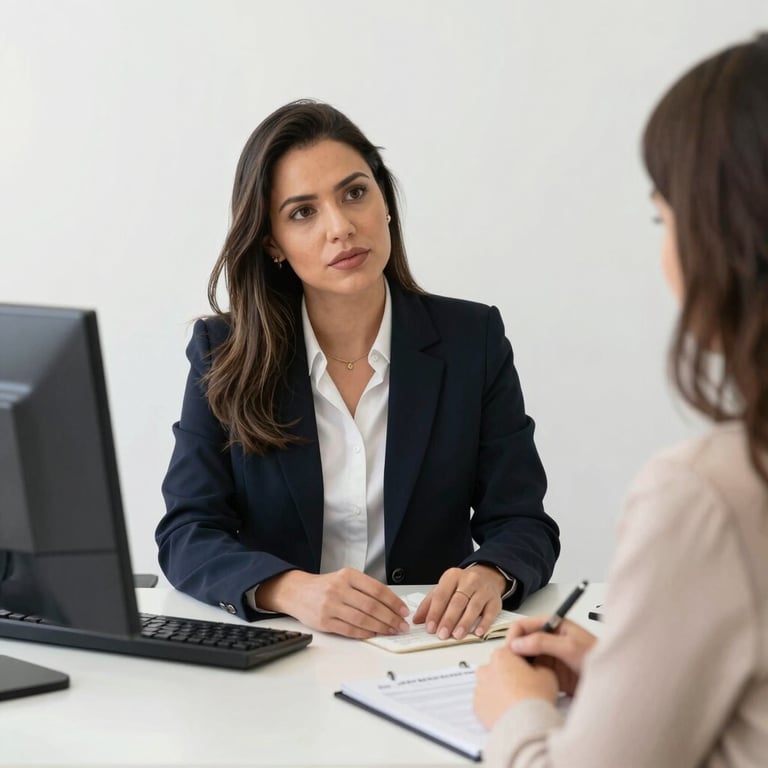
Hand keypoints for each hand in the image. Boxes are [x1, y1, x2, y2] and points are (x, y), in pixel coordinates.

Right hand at [257, 568, 409, 638]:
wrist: (296, 592)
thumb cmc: (325, 586)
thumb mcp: (344, 578)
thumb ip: (364, 588)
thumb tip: (391, 604)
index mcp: (348, 575)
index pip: (377, 589)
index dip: (393, 602)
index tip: (404, 610)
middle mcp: (339, 589)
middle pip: (372, 606)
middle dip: (391, 618)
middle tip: (401, 625)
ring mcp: (331, 606)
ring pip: (363, 619)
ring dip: (381, 627)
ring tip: (391, 631)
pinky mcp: (325, 621)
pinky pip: (350, 630)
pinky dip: (365, 633)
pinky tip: (374, 634)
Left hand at [411, 565, 504, 640]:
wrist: (487, 576)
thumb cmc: (463, 585)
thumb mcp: (445, 588)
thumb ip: (430, 603)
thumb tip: (417, 620)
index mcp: (452, 576)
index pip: (441, 595)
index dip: (435, 612)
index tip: (430, 627)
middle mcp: (469, 581)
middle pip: (457, 601)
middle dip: (448, 619)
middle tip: (442, 634)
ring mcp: (483, 590)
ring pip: (473, 606)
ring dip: (464, 622)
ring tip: (456, 635)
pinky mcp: (495, 600)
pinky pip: (490, 612)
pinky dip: (484, 623)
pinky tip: (477, 632)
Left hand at [474, 646, 557, 728]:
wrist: (524, 725)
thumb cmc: (535, 696)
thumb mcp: (547, 674)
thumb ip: (540, 664)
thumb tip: (536, 665)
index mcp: (501, 655)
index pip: (512, 651)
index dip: (523, 661)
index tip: (531, 671)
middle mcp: (486, 668)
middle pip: (499, 667)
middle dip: (509, 674)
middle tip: (524, 688)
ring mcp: (479, 688)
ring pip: (490, 685)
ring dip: (500, 689)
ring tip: (515, 702)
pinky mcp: (476, 706)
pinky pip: (486, 702)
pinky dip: (494, 705)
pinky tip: (507, 711)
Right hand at [505, 615, 596, 695]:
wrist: (613, 683)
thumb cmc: (597, 659)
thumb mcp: (569, 647)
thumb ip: (543, 642)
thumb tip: (517, 643)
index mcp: (554, 625)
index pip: (526, 625)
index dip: (514, 635)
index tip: (509, 648)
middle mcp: (550, 639)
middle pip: (523, 641)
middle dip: (515, 650)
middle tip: (509, 663)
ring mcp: (551, 656)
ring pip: (527, 657)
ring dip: (520, 664)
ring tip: (515, 673)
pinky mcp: (552, 672)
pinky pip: (533, 671)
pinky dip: (527, 675)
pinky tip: (527, 681)